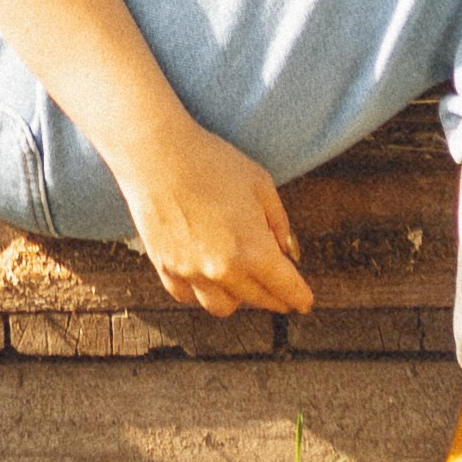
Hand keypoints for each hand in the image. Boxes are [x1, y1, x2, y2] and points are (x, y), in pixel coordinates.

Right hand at [117, 116, 314, 318]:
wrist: (157, 155)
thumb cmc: (212, 162)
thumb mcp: (261, 184)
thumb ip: (279, 222)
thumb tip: (287, 251)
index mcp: (252, 250)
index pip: (285, 287)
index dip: (299, 297)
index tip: (305, 302)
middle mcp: (223, 271)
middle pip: (258, 300)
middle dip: (274, 297)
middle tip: (280, 291)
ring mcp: (191, 273)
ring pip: (222, 307)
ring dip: (238, 298)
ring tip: (242, 280)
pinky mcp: (165, 269)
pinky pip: (189, 296)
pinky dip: (202, 291)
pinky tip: (207, 274)